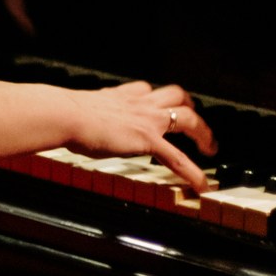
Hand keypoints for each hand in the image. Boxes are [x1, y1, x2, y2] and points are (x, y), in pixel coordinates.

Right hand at [63, 80, 216, 191]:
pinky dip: (193, 173)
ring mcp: (147, 119)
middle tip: (195, 121)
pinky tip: (201, 185)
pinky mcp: (148, 139)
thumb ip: (87, 113)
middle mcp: (139, 103)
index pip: (147, 90)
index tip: (161, 103)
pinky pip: (178, 158)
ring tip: (209, 147)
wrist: (67, 115)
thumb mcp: (81, 107)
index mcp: (121, 96)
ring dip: (203, 131)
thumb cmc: (65, 112)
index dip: (157, 98)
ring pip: (187, 118)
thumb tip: (71, 118)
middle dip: (190, 107)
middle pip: (176, 96)